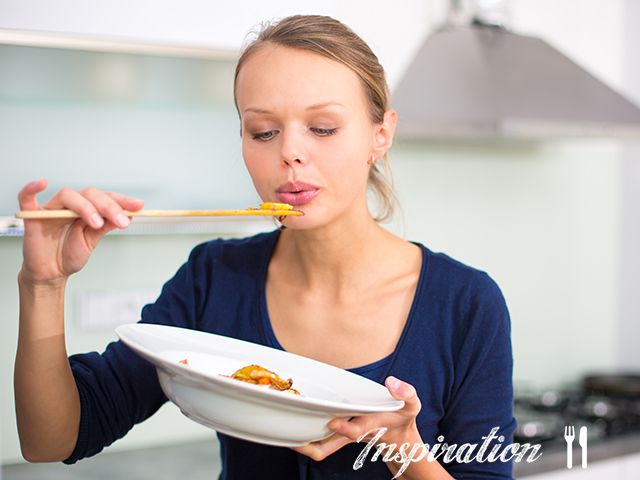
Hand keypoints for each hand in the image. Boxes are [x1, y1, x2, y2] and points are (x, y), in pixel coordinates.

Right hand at [18, 179, 144, 284]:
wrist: (51, 272)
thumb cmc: (68, 254)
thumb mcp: (92, 241)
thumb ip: (106, 226)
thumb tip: (128, 214)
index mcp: (87, 209)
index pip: (106, 198)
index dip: (122, 201)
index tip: (139, 206)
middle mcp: (71, 205)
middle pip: (90, 194)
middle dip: (109, 206)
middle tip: (122, 221)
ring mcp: (52, 209)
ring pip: (68, 195)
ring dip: (85, 206)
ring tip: (96, 223)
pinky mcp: (33, 215)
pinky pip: (27, 197)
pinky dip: (32, 188)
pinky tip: (43, 183)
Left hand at [292, 376, 421, 461]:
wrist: (398, 439)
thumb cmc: (401, 418)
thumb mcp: (411, 404)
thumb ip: (405, 393)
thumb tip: (391, 382)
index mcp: (370, 425)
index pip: (356, 430)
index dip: (344, 428)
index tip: (333, 421)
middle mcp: (353, 433)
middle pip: (328, 446)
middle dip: (311, 445)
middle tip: (292, 438)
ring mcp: (343, 436)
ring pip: (320, 447)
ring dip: (303, 443)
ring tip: (283, 434)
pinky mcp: (337, 434)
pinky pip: (318, 442)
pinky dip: (305, 438)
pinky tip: (290, 426)